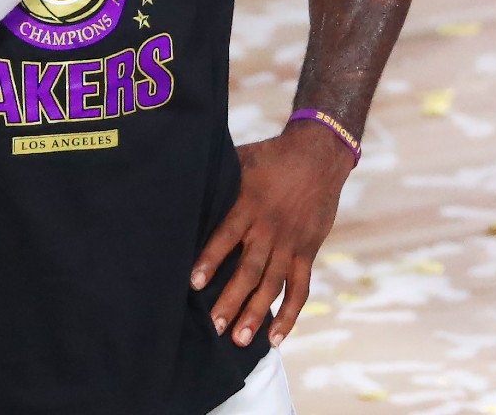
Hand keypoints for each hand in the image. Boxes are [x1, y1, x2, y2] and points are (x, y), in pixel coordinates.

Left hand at [190, 121, 354, 347]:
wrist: (318, 155)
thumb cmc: (271, 157)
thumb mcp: (240, 160)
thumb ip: (215, 177)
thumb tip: (177, 180)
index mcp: (249, 204)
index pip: (226, 236)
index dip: (210, 259)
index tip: (193, 284)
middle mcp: (269, 228)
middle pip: (249, 269)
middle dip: (231, 300)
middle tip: (214, 326)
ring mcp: (290, 243)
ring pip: (272, 284)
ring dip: (257, 313)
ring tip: (240, 340)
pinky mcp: (307, 252)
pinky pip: (300, 288)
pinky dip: (289, 315)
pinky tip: (276, 338)